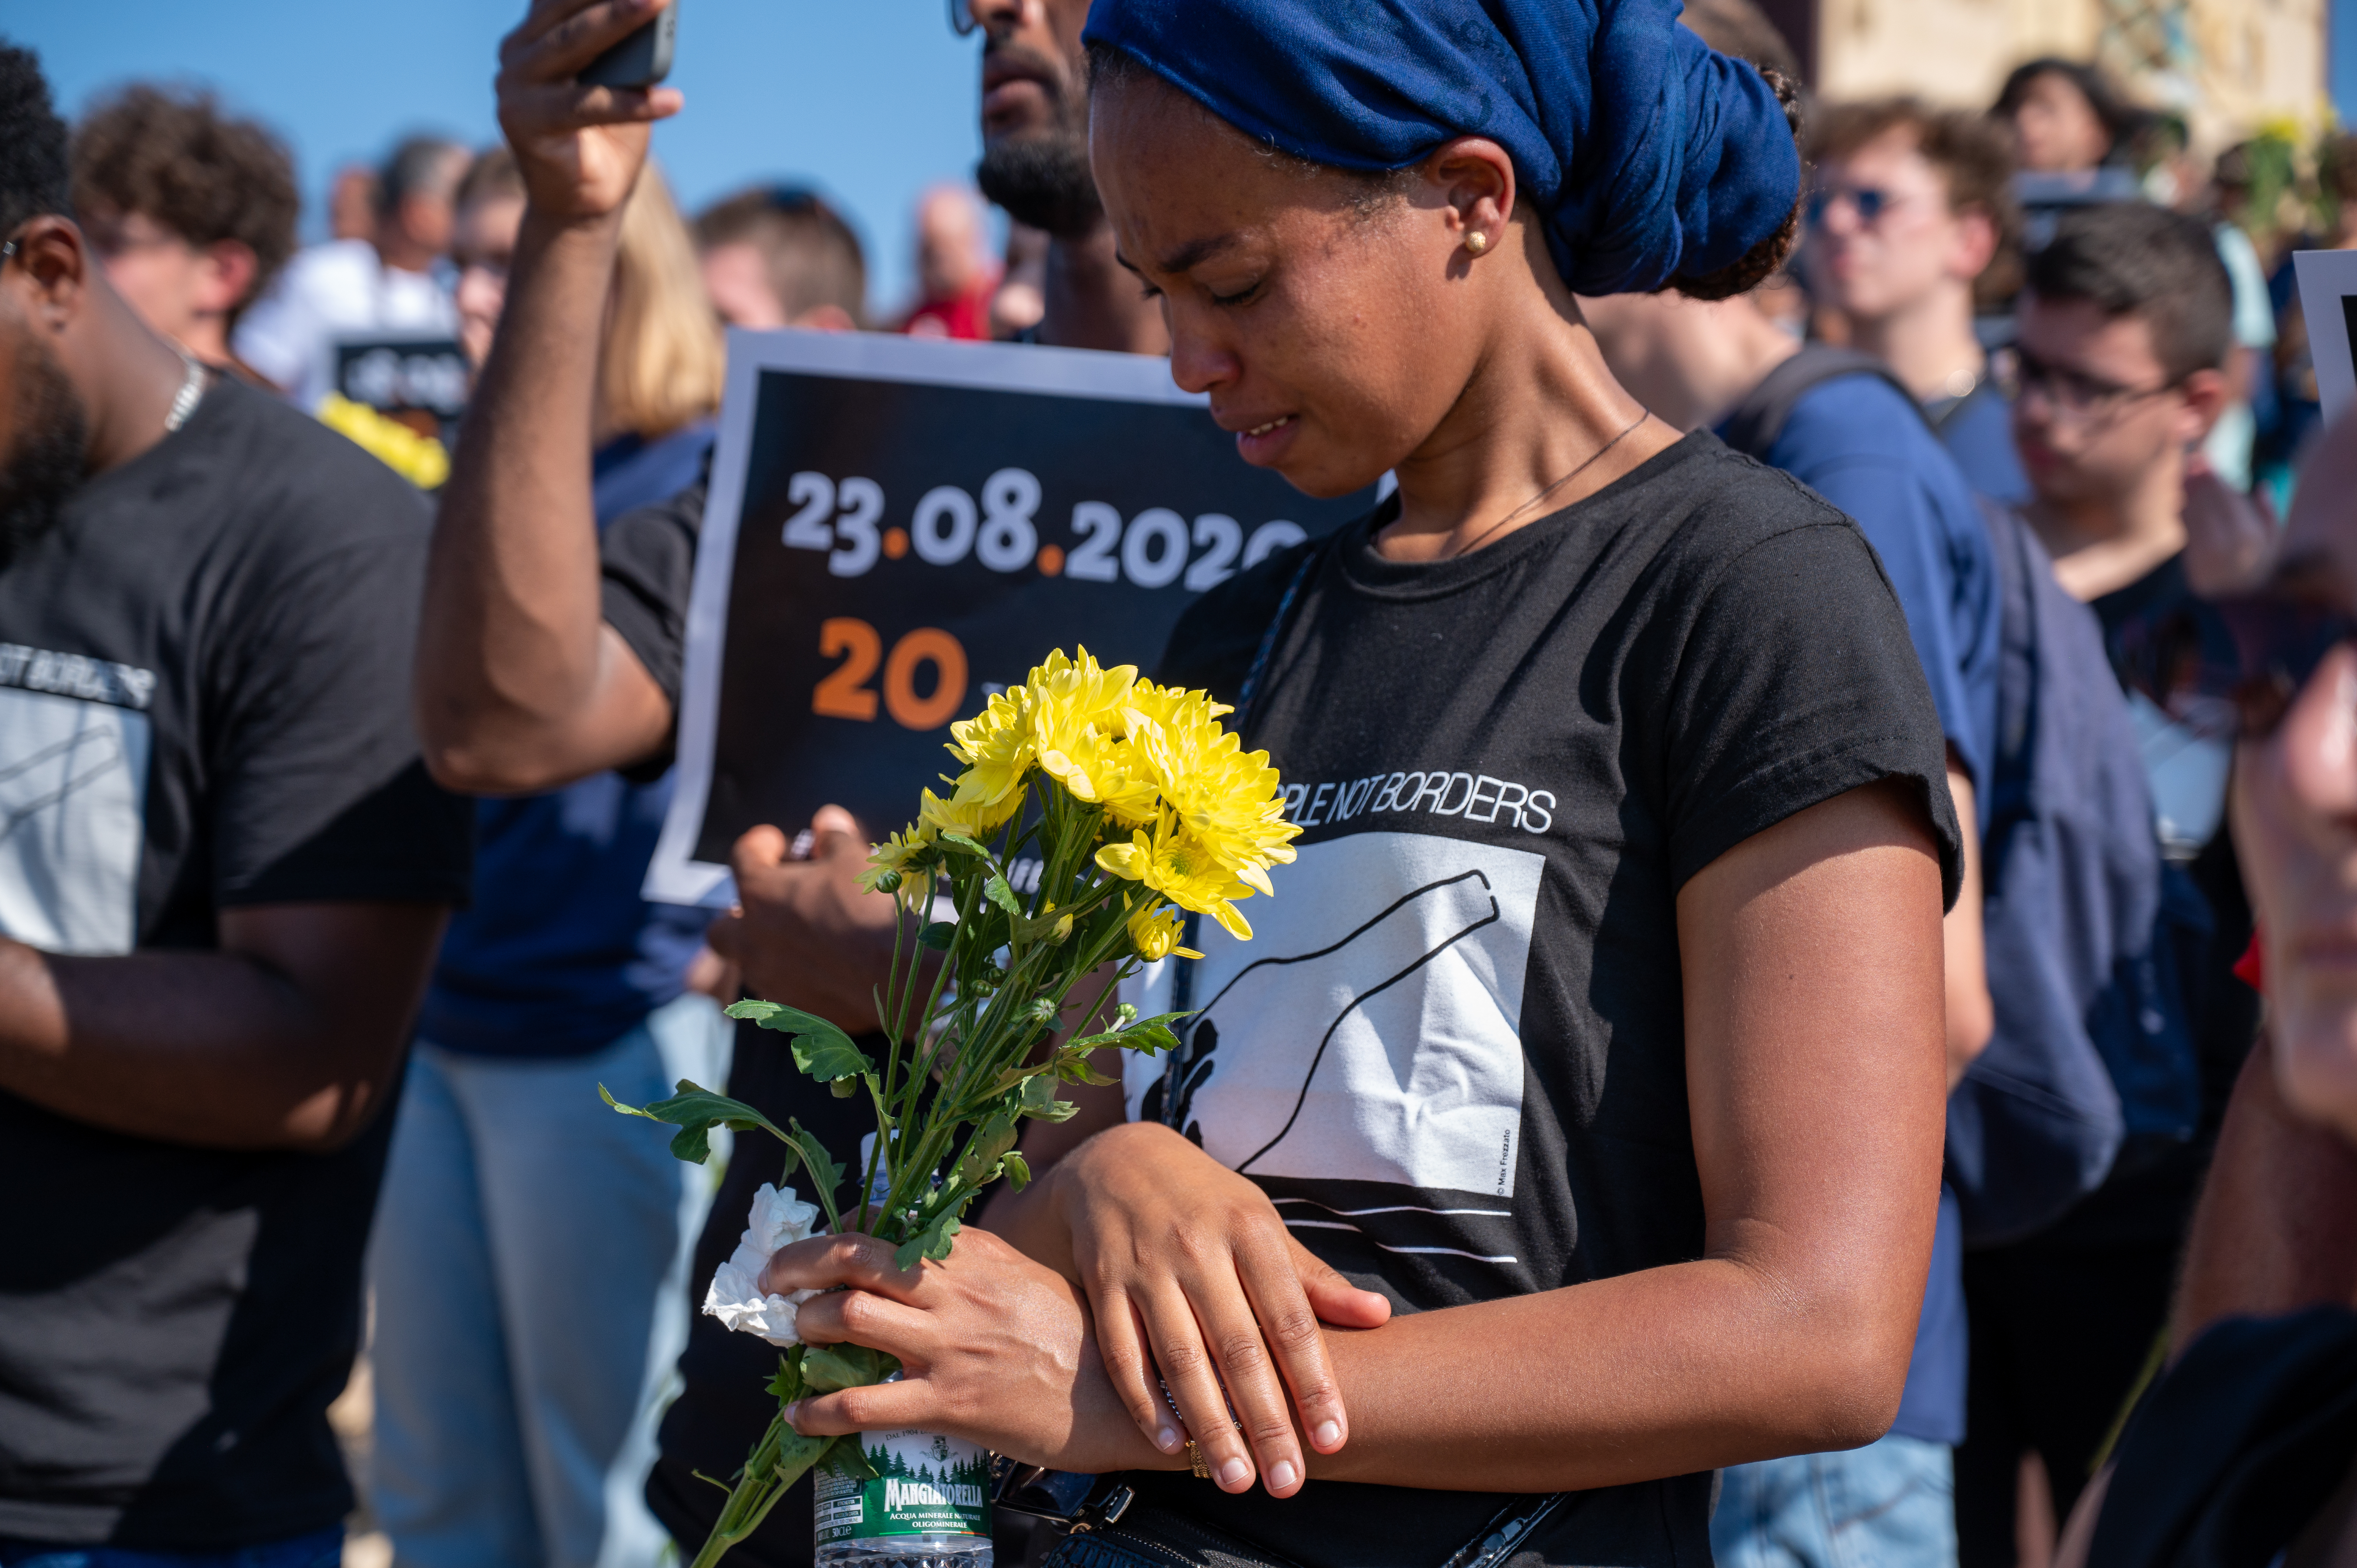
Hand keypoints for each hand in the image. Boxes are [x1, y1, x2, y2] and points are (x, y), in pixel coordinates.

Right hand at [495, 0, 682, 221]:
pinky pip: (586, 105)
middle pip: (569, 7)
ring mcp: (514, 86)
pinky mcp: (524, 122)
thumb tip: (659, 2)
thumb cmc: (608, 136)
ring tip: (662, 2)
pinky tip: (673, 99)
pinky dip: (633, 103)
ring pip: (574, 44)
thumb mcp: (623, 79)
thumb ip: (629, 45)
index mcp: (535, 34)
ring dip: (621, 21)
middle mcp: (517, 52)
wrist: (584, 204)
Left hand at [706, 807, 905, 1033]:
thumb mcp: (855, 859)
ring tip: (803, 937)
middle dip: (739, 913)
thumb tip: (826, 821)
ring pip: (749, 963)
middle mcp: (752, 941)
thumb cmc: (868, 909)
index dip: (761, 843)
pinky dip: (794, 977)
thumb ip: (834, 837)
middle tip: (772, 904)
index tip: (777, 842)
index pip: (743, 857)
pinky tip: (824, 969)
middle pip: (719, 927)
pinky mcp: (791, 1011)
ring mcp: (769, 980)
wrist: (898, 979)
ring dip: (767, 947)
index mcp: (760, 895)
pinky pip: (780, 991)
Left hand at [765, 1227, 1161, 1475]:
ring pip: (849, 1317)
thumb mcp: (1022, 1275)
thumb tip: (917, 1259)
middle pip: (852, 1259)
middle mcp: (954, 1289)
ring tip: (796, 1339)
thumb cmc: (1074, 1336)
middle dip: (797, 1266)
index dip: (833, 1236)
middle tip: (773, 1281)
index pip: (884, 1227)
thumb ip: (969, 1263)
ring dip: (807, 1327)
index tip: (810, 1251)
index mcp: (972, 1252)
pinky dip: (817, 1410)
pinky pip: (862, 1403)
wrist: (1119, 1394)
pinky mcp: (949, 1401)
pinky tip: (798, 1415)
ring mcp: (949, 1344)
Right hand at [1047, 1121, 1390, 1497]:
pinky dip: (1144, 1400)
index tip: (1334, 1438)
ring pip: (1181, 1356)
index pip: (1291, 1318)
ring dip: (1209, 1424)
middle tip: (1288, 1483)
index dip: (1314, 1381)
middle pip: (1238, 1347)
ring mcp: (1148, 1267)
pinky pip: (1123, 1351)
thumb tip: (1379, 1316)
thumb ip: (1314, 1279)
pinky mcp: (1104, 1283)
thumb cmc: (1206, 1202)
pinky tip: (1167, 1444)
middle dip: (1265, 1421)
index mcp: (1250, 1232)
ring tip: (1234, 1479)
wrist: (1118, 1158)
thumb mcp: (1263, 1224)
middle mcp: (1199, 1249)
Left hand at [2180, 456, 2277, 596]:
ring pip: (2195, 515)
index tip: (2204, 460)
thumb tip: (2263, 486)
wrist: (2236, 598)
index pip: (2229, 499)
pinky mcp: (2192, 562)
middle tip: (2189, 461)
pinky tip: (2178, 500)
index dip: (2215, 478)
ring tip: (2181, 475)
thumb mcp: (2274, 540)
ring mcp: (2209, 555)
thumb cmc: (2259, 562)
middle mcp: (2230, 545)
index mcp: (2251, 535)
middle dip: (2199, 481)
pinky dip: (2182, 512)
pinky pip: (2187, 530)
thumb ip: (2269, 513)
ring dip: (2186, 493)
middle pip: (2209, 504)